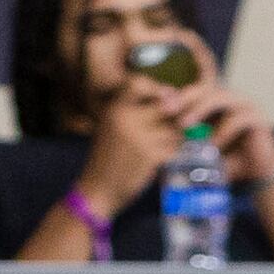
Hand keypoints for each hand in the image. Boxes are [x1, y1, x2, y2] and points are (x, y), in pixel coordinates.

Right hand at [76, 66, 182, 218]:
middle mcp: (125, 118)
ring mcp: (139, 136)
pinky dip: (172, 152)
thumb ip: (137, 111)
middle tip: (168, 129)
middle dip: (173, 117)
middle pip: (166, 105)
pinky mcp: (150, 155)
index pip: (139, 82)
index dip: (156, 88)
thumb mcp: (112, 126)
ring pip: (174, 127)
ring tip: (161, 146)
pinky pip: (174, 146)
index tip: (163, 100)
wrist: (97, 190)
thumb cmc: (107, 157)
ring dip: (174, 137)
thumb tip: (176, 97)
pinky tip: (160, 158)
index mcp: (113, 108)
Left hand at [155, 62, 273, 187]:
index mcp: (216, 104)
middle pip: (205, 88)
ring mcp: (246, 106)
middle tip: (166, 110)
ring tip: (183, 125)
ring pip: (221, 97)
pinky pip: (238, 119)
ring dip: (200, 109)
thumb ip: (184, 145)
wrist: (258, 174)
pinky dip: (223, 132)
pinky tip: (212, 146)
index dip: (176, 96)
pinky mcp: (258, 118)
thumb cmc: (227, 161)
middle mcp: (231, 100)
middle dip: (184, 97)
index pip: (194, 92)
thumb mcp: (201, 152)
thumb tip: (153, 146)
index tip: (156, 106)